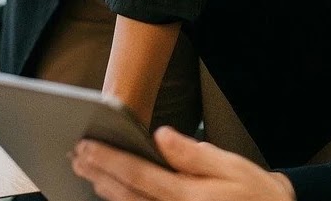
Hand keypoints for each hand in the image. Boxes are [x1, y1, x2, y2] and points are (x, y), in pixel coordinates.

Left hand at [72, 126, 295, 200]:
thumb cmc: (255, 195)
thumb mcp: (231, 166)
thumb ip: (194, 154)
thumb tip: (162, 136)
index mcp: (187, 196)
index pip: (137, 174)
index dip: (109, 159)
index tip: (87, 145)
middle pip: (126, 196)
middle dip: (98, 173)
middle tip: (75, 154)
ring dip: (105, 191)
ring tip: (86, 171)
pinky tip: (112, 194)